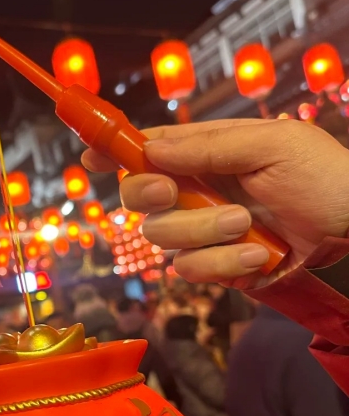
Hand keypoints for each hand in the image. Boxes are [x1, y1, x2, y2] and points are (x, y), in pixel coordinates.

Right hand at [82, 119, 348, 288]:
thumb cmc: (324, 176)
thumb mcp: (271, 146)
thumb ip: (209, 146)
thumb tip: (152, 147)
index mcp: (204, 152)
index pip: (148, 149)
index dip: (114, 151)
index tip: (90, 156)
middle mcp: (195, 190)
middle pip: (138, 198)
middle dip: (150, 196)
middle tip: (172, 192)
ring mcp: (203, 230)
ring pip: (163, 238)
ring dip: (204, 232)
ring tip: (246, 225)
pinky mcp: (216, 266)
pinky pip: (192, 270)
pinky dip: (225, 265)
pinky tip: (260, 257)